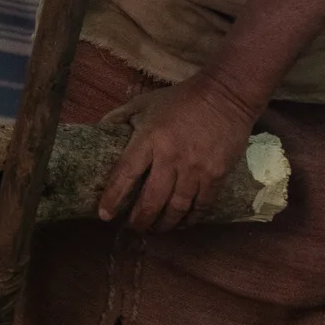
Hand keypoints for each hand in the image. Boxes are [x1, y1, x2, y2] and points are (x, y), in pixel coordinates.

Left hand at [96, 73, 258, 229]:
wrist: (226, 96)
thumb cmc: (180, 99)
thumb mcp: (144, 102)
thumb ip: (120, 117)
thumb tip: (98, 130)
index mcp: (149, 139)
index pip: (126, 174)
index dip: (113, 197)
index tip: (105, 214)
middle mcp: (171, 158)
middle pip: (151, 200)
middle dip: (139, 220)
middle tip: (132, 228)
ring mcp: (196, 169)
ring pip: (177, 208)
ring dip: (163, 224)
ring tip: (155, 229)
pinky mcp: (216, 175)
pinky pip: (202, 206)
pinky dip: (190, 219)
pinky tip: (182, 223)